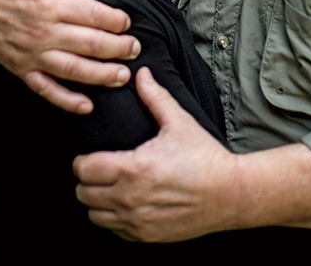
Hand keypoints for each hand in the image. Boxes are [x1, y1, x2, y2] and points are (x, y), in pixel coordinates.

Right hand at [0, 0, 140, 112]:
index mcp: (48, 1)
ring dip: (102, 76)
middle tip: (136, 49)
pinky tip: (88, 106)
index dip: (115, 20)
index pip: (91, 14)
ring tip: (124, 75)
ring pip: (73, 70)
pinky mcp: (19, 69)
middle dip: (118, 48)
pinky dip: (67, 101)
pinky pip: (46, 90)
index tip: (128, 22)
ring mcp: (30, 54)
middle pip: (88, 44)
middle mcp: (41, 31)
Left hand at [73, 66, 237, 241]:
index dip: (81, 161)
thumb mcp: (178, 121)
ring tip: (108, 187)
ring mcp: (137, 220)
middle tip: (98, 170)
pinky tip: (124, 204)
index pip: (84, 169)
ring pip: (94, 216)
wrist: (229, 194)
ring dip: (97, 201)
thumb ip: (154, 96)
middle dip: (86, 180)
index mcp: (133, 168)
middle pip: (83, 194)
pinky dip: (113, 218)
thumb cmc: (204, 157)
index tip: (88, 156)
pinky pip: (113, 230)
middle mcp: (130, 198)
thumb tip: (141, 74)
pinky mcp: (146, 235)